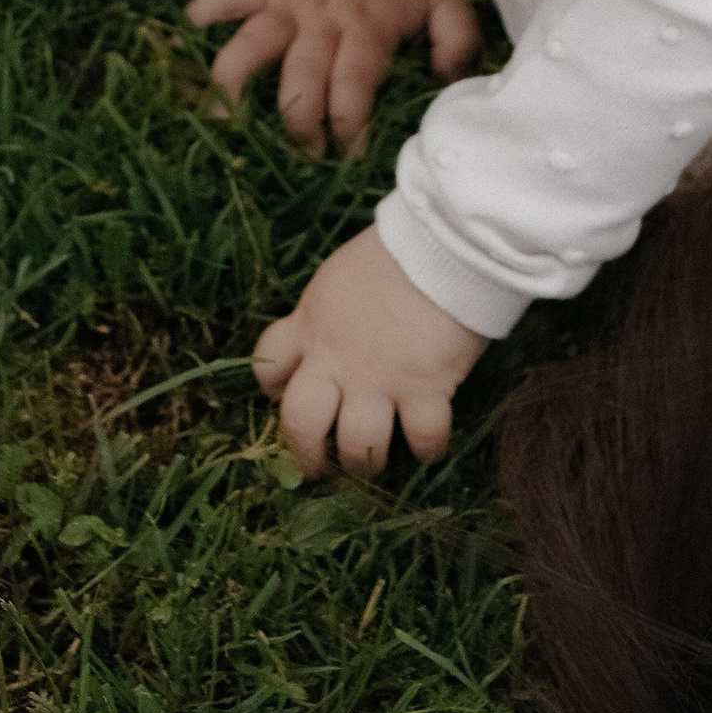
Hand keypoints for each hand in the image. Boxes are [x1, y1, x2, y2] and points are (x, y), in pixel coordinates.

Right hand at [188, 0, 479, 156]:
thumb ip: (457, 39)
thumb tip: (449, 78)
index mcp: (368, 28)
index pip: (353, 84)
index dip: (348, 123)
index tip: (348, 154)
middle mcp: (324, 20)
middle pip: (301, 78)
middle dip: (298, 122)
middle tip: (302, 155)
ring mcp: (291, 2)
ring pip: (255, 42)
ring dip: (236, 79)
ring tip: (223, 118)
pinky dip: (212, 4)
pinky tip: (192, 23)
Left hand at [253, 224, 486, 475]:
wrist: (443, 247)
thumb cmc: (394, 253)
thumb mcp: (338, 278)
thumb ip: (326, 315)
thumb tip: (326, 338)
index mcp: (310, 326)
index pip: (268, 366)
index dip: (273, 389)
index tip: (288, 396)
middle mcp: (336, 362)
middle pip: (300, 425)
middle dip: (306, 456)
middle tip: (321, 465)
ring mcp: (380, 381)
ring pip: (357, 446)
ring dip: (364, 461)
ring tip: (375, 459)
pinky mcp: (425, 390)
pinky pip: (423, 439)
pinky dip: (427, 447)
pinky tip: (428, 442)